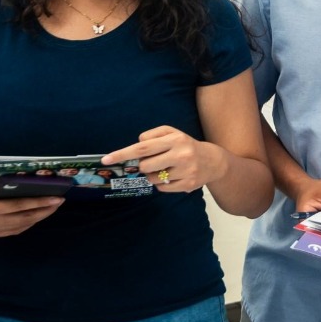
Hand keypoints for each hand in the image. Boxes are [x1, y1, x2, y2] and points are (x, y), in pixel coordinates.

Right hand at [0, 174, 62, 238]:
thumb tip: (25, 177)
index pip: (19, 206)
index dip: (40, 202)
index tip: (57, 197)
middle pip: (23, 219)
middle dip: (44, 211)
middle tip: (60, 201)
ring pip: (19, 227)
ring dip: (37, 218)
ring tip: (51, 207)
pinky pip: (11, 231)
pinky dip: (25, 224)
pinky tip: (35, 215)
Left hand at [104, 126, 226, 194]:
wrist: (213, 161)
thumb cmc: (186, 145)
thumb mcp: (173, 133)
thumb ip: (152, 135)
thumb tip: (137, 145)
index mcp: (175, 139)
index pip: (142, 148)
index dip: (122, 154)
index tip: (106, 159)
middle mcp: (181, 154)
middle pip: (145, 166)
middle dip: (144, 166)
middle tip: (153, 162)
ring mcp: (185, 171)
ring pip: (153, 178)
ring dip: (153, 175)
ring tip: (166, 169)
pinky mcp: (188, 184)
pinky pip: (163, 188)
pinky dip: (162, 184)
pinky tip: (173, 177)